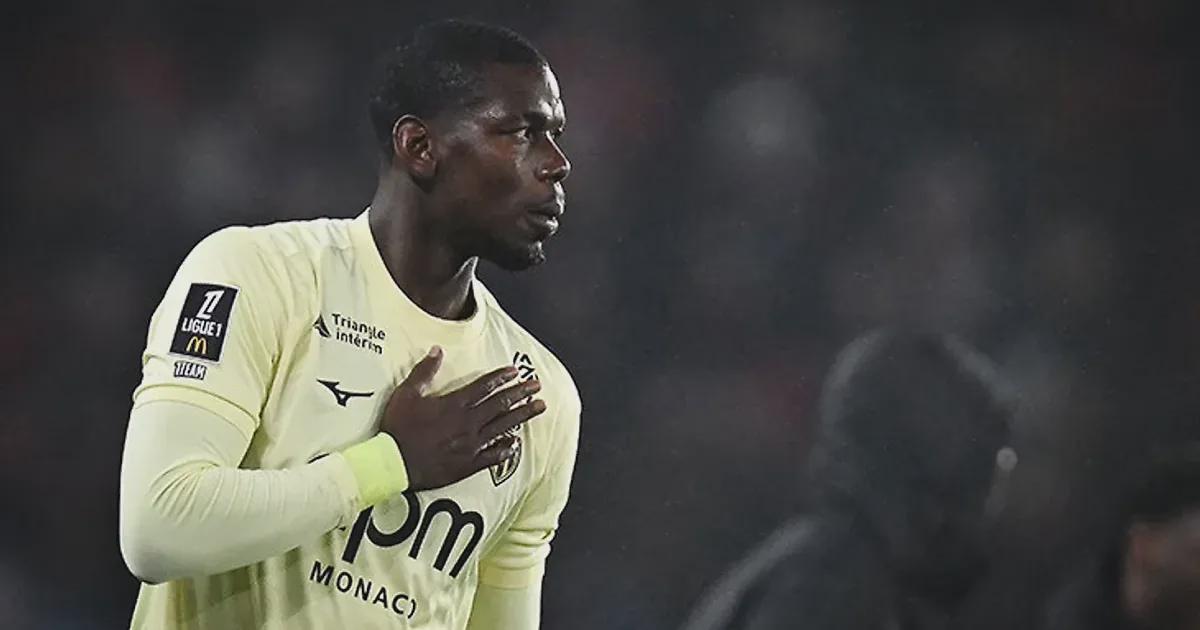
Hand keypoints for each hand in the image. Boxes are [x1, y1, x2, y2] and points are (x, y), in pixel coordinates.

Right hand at [380, 346, 546, 490]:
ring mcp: (470, 444)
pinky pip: (492, 456)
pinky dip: (505, 449)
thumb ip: (424, 371)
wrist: (393, 463)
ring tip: (539, 408)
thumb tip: (437, 350)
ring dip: (522, 416)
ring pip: (502, 427)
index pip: (484, 386)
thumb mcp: (407, 394)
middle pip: (500, 404)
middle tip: (537, 386)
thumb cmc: (398, 428)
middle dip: (521, 393)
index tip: (515, 372)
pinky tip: (515, 443)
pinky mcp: (468, 464)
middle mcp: (467, 422)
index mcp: (454, 404)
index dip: (501, 377)